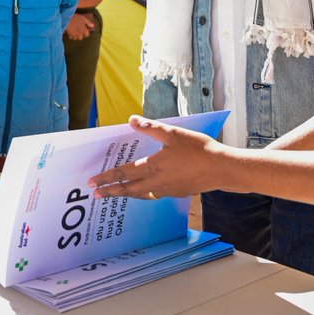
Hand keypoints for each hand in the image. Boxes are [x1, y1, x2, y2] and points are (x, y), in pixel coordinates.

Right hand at [64, 12, 95, 40]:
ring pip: (76, 38)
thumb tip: (93, 26)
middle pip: (81, 38)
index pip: (87, 34)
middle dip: (80, 35)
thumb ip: (88, 22)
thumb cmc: (75, 17)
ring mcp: (75, 35)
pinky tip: (70, 32)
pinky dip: (71, 36)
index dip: (86, 33)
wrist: (66, 19)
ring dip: (75, 36)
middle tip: (78, 31)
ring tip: (74, 32)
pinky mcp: (70, 35)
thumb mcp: (83, 18)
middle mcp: (80, 33)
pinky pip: (71, 37)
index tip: (84, 31)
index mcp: (84, 29)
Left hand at [89, 115, 228, 198]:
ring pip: (140, 194)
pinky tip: (144, 191)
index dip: (106, 178)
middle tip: (95, 194)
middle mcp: (156, 182)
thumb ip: (151, 128)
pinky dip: (142, 194)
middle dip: (111, 191)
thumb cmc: (198, 149)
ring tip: (115, 194)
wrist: (220, 169)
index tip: (92, 182)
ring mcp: (166, 190)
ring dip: (126, 194)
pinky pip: (153, 195)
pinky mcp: (176, 192)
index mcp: (152, 167)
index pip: (123, 173)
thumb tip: (131, 120)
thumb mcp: (173, 134)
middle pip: (128, 189)